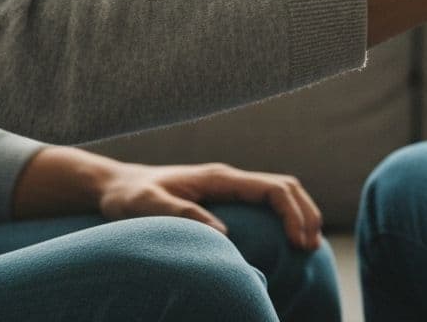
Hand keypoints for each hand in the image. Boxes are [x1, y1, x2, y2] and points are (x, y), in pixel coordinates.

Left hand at [98, 162, 323, 249]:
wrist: (115, 185)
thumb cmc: (129, 197)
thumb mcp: (147, 206)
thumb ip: (182, 214)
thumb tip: (224, 234)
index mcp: (219, 178)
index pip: (273, 188)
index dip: (293, 213)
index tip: (300, 242)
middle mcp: (229, 178)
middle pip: (285, 187)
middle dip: (306, 214)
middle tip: (311, 247)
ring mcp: (229, 186)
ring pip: (280, 192)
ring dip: (300, 214)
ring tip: (308, 245)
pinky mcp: (225, 197)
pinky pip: (266, 202)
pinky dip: (285, 217)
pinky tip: (286, 239)